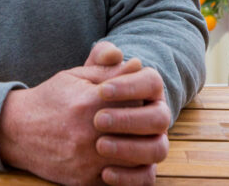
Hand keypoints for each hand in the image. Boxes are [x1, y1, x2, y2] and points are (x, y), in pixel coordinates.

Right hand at [0, 49, 139, 185]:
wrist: (17, 131)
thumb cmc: (51, 98)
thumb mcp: (76, 76)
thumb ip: (108, 70)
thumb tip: (138, 64)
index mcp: (90, 102)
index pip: (136, 99)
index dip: (142, 97)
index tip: (140, 96)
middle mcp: (89, 133)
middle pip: (141, 131)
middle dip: (146, 123)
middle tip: (143, 119)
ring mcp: (87, 160)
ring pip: (137, 159)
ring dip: (142, 147)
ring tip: (137, 137)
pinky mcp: (84, 180)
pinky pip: (121, 181)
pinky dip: (128, 170)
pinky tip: (124, 156)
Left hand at [91, 64, 170, 185]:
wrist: (69, 126)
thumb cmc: (83, 93)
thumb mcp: (88, 73)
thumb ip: (100, 59)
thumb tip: (113, 54)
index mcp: (148, 89)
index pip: (152, 82)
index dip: (130, 86)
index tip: (102, 91)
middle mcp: (156, 116)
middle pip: (160, 117)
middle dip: (130, 119)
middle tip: (98, 120)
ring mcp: (153, 144)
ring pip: (158, 149)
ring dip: (130, 148)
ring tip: (99, 145)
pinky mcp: (143, 169)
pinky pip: (147, 178)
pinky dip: (129, 177)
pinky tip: (104, 172)